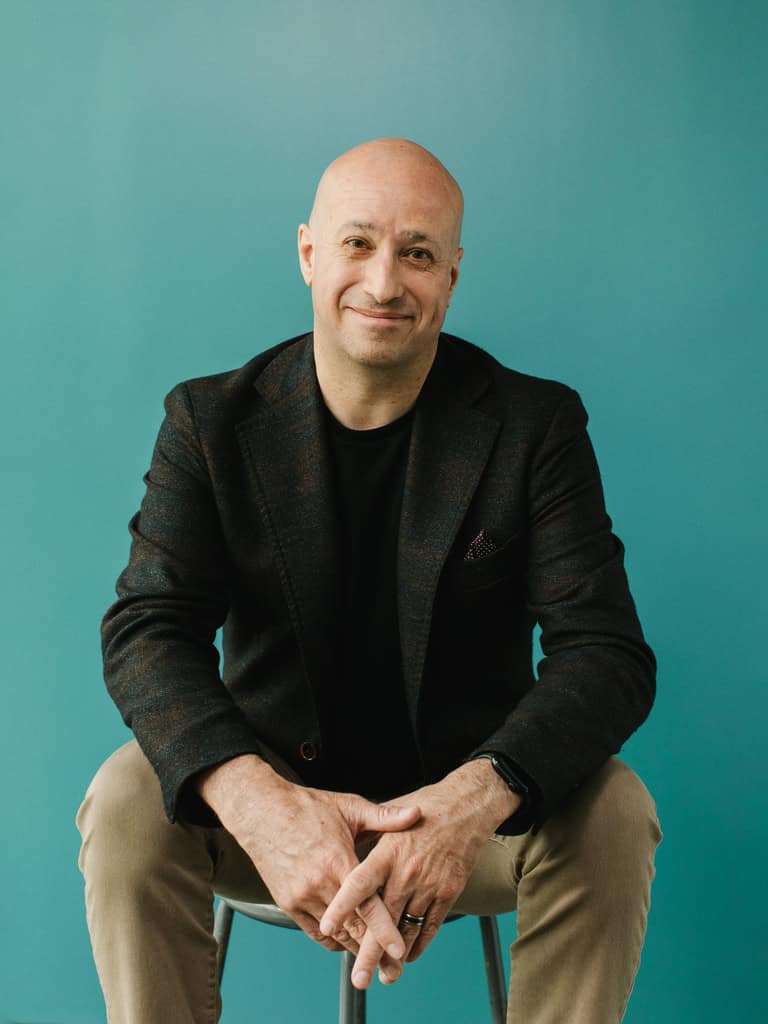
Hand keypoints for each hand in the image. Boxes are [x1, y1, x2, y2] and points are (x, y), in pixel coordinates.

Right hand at [197, 755, 420, 961]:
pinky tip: (348, 938)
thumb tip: (416, 813)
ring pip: (335, 935)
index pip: (367, 906)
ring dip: (355, 947)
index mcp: (338, 862)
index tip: (400, 951)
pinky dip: (334, 939)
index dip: (385, 931)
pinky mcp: (288, 903)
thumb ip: (385, 816)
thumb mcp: (350, 807)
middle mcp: (319, 884)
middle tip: (395, 967)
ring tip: (375, 958)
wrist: (262, 810)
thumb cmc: (307, 807)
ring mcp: (301, 897)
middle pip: (353, 929)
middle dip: (374, 951)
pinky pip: (315, 933)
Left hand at [319, 759, 519, 988]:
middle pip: (384, 919)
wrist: (466, 806)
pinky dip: (419, 943)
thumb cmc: (426, 807)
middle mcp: (407, 871)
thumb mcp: (391, 816)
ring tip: (385, 975)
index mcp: (388, 851)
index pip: (359, 883)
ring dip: (396, 955)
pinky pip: (431, 925)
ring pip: (408, 928)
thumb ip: (368, 838)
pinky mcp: (448, 891)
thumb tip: (346, 849)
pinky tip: (409, 954)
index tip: (327, 925)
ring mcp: (429, 884)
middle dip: (370, 952)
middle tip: (359, 978)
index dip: (343, 905)